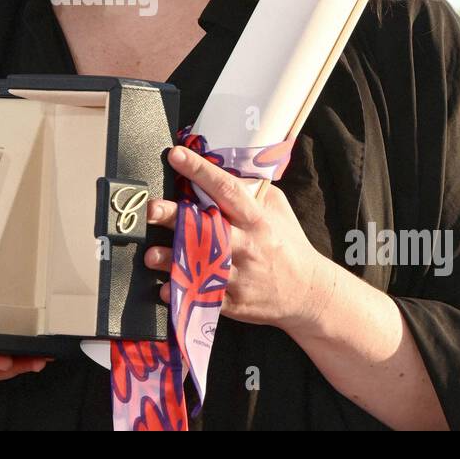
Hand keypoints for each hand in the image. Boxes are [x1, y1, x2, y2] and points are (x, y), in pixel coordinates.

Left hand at [143, 145, 335, 335]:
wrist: (308, 292)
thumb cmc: (287, 243)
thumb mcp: (277, 210)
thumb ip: (250, 191)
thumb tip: (220, 168)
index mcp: (257, 219)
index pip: (227, 189)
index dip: (201, 171)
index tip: (177, 155)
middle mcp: (248, 246)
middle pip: (207, 229)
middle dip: (176, 217)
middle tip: (151, 208)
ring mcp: (241, 277)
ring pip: (201, 266)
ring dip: (172, 260)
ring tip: (151, 254)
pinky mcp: (235, 302)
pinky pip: (203, 297)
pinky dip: (182, 293)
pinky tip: (166, 288)